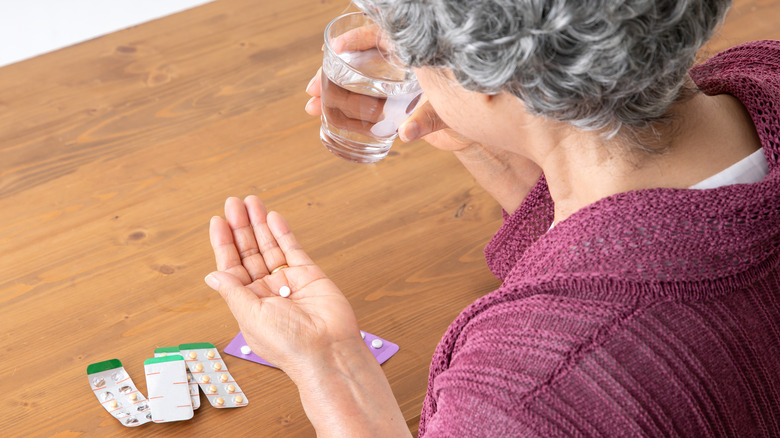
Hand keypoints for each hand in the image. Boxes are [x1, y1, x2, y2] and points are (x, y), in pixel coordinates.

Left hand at [205, 196, 359, 376]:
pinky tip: (272, 217)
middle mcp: (266, 291)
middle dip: (240, 227)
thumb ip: (233, 292)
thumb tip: (213, 275)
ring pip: (269, 247)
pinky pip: (292, 249)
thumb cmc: (289, 345)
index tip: (217, 221)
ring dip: (259, 224)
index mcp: (248, 303)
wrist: (327, 351)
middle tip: (233, 203)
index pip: (231, 267)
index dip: (223, 244)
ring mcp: (288, 281)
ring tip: (251, 202)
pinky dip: (283, 232)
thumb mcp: (251, 317)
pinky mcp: (309, 275)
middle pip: (249, 252)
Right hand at [304, 27, 540, 212]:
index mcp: (417, 56)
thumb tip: (405, 132)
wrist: (481, 131)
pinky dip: (344, 109)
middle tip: (310, 89)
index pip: (381, 36)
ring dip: (332, 93)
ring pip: (356, 83)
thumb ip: (427, 119)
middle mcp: (402, 68)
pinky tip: (325, 115)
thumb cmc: (471, 112)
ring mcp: (395, 87)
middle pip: (359, 63)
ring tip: (311, 106)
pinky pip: (364, 102)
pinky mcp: (393, 106)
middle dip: (330, 74)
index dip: (357, 39)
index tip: (337, 48)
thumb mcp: (447, 111)